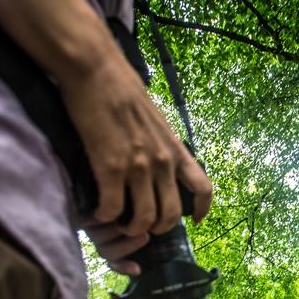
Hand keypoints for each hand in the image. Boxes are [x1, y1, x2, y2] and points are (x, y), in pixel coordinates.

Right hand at [57, 59, 211, 271]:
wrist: (96, 70)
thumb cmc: (122, 87)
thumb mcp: (156, 118)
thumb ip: (162, 142)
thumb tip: (162, 156)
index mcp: (175, 149)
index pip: (203, 187)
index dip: (203, 210)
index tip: (197, 221)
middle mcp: (162, 161)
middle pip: (171, 214)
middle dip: (159, 228)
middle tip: (145, 227)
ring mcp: (137, 167)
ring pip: (143, 218)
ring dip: (131, 228)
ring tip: (120, 225)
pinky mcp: (110, 168)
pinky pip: (112, 208)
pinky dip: (105, 217)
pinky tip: (98, 214)